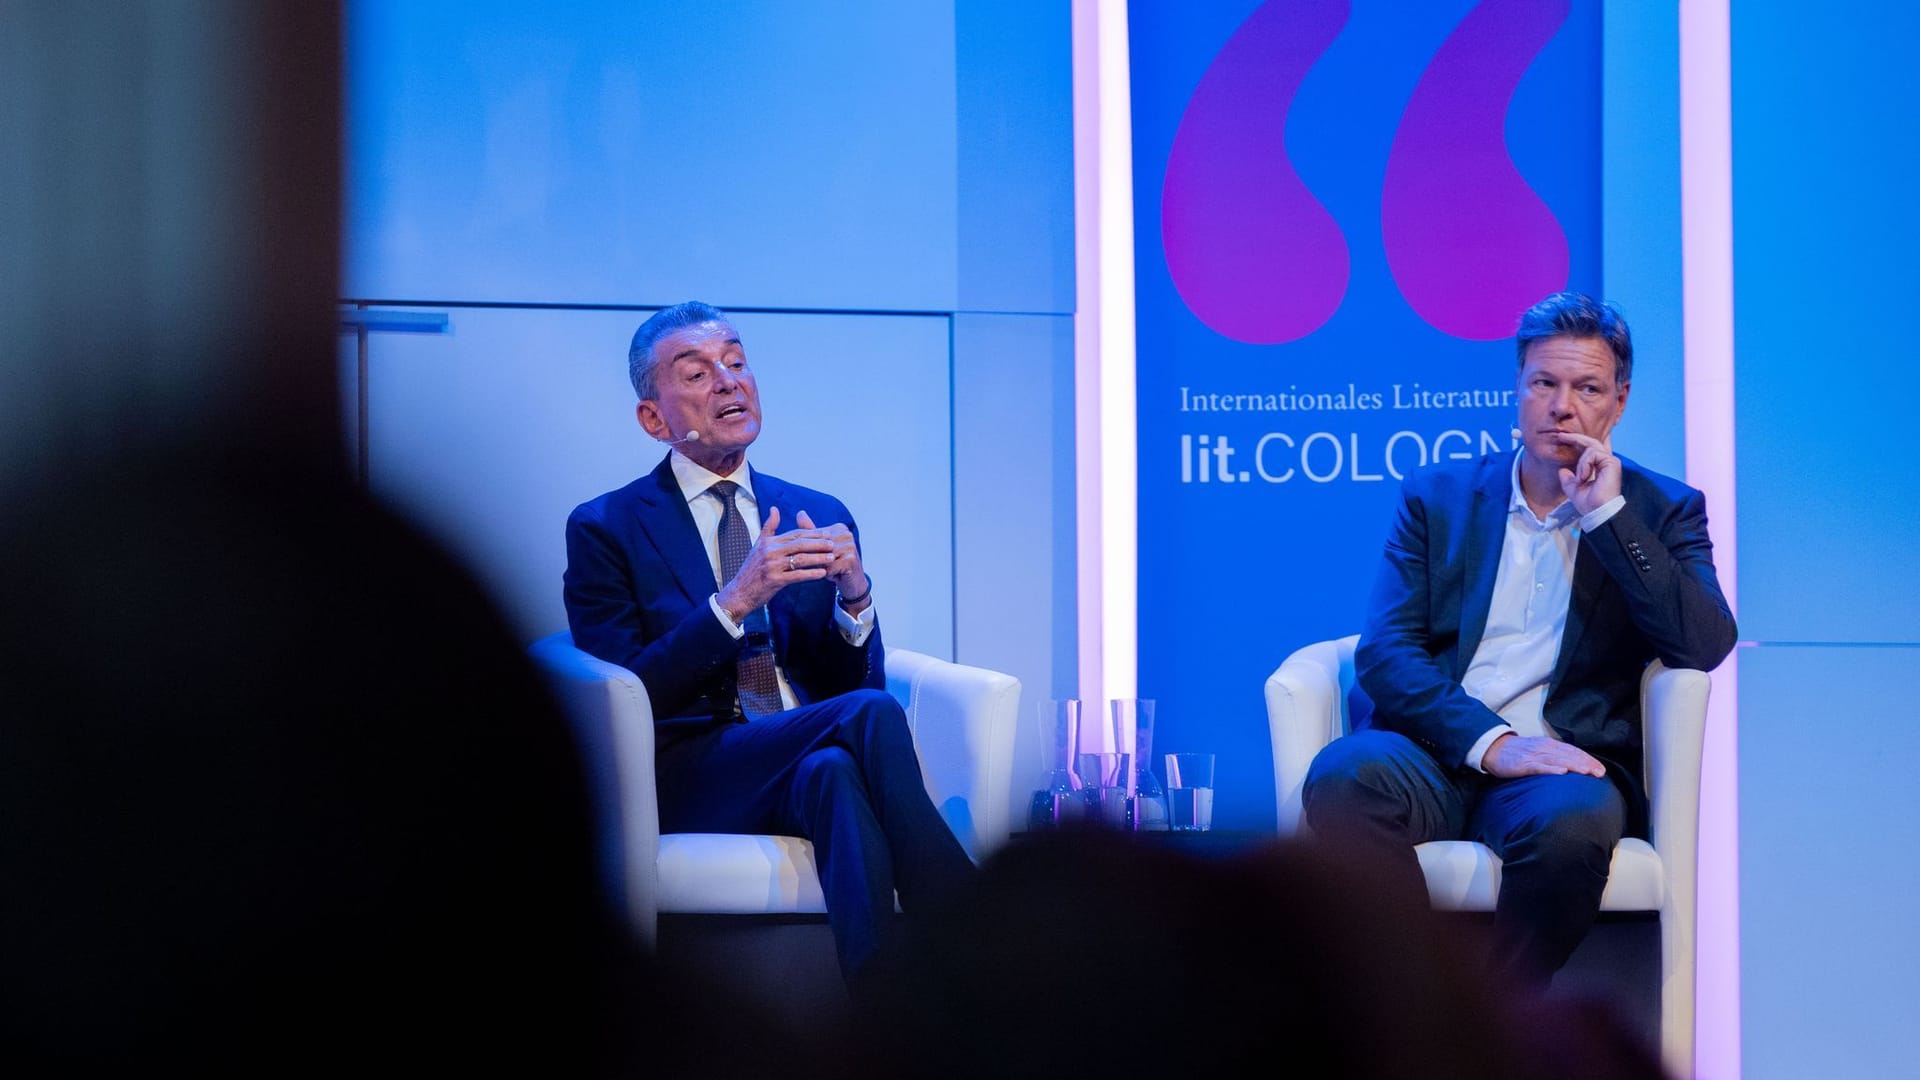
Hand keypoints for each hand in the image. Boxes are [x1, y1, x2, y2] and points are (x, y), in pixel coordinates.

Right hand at [715, 506, 833, 615]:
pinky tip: (822, 574)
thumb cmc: (752, 569)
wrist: (740, 592)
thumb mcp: (758, 545)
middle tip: (833, 543)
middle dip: (818, 543)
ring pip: (800, 559)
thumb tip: (774, 508)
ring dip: (818, 558)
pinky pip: (797, 575)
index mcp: (769, 542)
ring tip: (831, 557)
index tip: (827, 533)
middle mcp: (770, 551)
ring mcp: (772, 566)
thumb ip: (769, 527)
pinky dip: (811, 574)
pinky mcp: (774, 580)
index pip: (795, 534)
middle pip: (800, 544)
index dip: (812, 534)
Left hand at [794, 510, 867, 612]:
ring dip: (817, 566)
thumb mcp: (822, 547)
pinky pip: (829, 567)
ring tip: (817, 571)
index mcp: (839, 528)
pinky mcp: (851, 559)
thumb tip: (800, 513)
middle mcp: (846, 534)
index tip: (802, 555)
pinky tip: (828, 576)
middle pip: (818, 546)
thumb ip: (812, 531)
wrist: (853, 582)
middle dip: (809, 557)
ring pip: (822, 557)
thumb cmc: (836, 563)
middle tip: (803, 565)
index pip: (815, 536)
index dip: (806, 547)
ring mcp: (850, 546)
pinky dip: (825, 573)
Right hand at [1480, 734, 1605, 778]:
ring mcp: (1534, 756)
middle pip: (1569, 755)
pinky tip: (1562, 772)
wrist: (1493, 749)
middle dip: (1586, 764)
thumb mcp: (1538, 751)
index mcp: (1549, 745)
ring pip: (1558, 760)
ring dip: (1574, 765)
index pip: (1573, 751)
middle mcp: (1544, 748)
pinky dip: (1551, 769)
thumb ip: (1554, 757)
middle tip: (1600, 773)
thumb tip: (1573, 766)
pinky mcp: (1523, 765)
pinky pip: (1539, 767)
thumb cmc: (1517, 753)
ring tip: (1587, 772)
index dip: (1588, 759)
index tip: (1601, 770)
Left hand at [1550, 431, 1622, 515]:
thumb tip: (1562, 470)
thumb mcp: (1573, 489)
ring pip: (1590, 449)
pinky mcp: (1612, 462)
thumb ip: (1568, 478)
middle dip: (1576, 437)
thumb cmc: (1589, 504)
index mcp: (1599, 467)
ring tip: (1580, 479)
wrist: (1597, 511)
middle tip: (1560, 435)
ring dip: (1581, 464)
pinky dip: (1585, 465)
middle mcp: (1607, 462)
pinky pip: (1593, 454)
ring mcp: (1611, 461)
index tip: (1563, 437)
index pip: (1591, 448)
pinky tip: (1584, 477)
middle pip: (1592, 442)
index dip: (1579, 440)